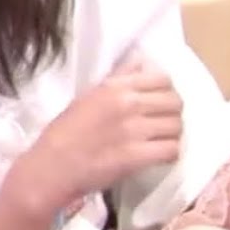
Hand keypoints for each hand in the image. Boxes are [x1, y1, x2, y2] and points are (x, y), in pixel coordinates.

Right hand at [19, 58, 182, 214]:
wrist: (54, 165)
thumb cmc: (66, 130)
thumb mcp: (89, 94)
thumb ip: (119, 78)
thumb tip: (142, 63)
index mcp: (116, 87)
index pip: (162, 79)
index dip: (166, 90)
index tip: (160, 101)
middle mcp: (129, 104)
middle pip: (174, 102)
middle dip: (173, 112)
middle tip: (164, 122)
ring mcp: (134, 130)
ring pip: (176, 126)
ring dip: (173, 134)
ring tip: (162, 139)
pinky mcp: (137, 156)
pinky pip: (171, 150)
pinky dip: (170, 153)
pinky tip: (160, 155)